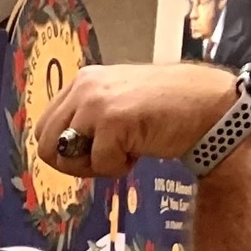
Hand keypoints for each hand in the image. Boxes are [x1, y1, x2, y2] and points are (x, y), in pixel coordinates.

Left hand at [36, 63, 241, 176]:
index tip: (90, 155)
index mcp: (83, 81)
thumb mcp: (116, 106)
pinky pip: (98, 164)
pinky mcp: (112, 119)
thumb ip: (86, 121)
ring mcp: (97, 101)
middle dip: (73, 164)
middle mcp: (85, 86)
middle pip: (46, 146)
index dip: (63, 153)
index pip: (44, 128)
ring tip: (126, 151)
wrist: (206, 106)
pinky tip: (140, 149)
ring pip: (68, 157)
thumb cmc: (164, 111)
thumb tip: (57, 150)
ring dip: (96, 166)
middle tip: (106, 159)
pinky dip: (118, 168)